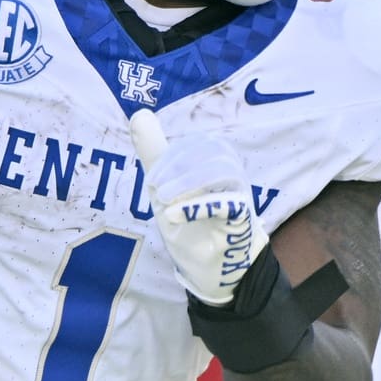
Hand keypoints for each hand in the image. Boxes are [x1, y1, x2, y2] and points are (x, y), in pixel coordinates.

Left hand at [130, 109, 263, 307]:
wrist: (207, 265)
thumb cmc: (190, 221)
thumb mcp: (166, 185)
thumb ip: (155, 152)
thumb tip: (139, 114)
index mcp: (216, 162)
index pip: (199, 144)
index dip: (172, 157)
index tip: (152, 180)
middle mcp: (232, 174)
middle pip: (215, 150)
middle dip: (180, 166)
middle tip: (156, 189)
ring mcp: (240, 195)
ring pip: (225, 171)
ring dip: (188, 183)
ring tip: (164, 203)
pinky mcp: (242, 221)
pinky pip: (230, 204)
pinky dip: (198, 206)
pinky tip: (173, 215)